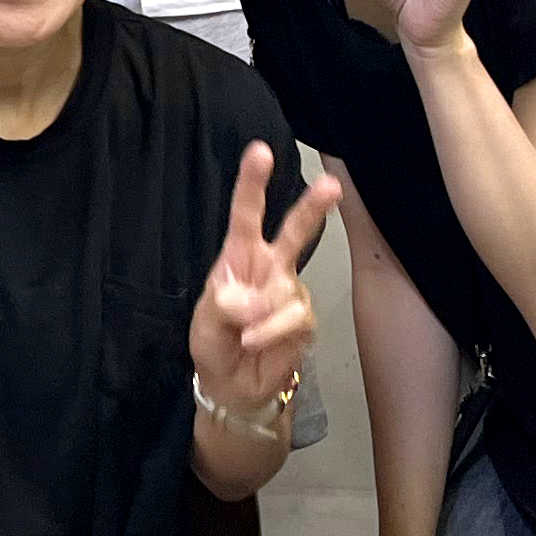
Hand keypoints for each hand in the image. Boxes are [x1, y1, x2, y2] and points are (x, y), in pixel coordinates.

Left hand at [187, 141, 339, 412]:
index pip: (246, 213)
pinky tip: (258, 341)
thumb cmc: (214, 344)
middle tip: (332, 184)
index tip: (260, 151)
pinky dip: (273, 331)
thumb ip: (223, 304)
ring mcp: (292, 291)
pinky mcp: (306, 319)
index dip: (252, 183)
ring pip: (289, 287)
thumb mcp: (204, 322)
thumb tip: (254, 299)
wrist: (234, 385)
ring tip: (245, 333)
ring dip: (263, 314)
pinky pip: (295, 317)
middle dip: (313, 207)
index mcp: (239, 255)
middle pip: (296, 231)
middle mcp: (270, 266)